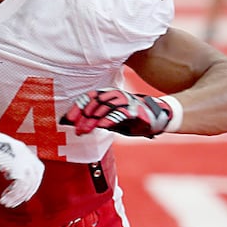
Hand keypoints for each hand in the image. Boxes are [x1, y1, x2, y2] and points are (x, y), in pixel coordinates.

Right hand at [0, 115, 43, 207]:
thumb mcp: (1, 150)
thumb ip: (8, 159)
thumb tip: (8, 173)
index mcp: (23, 149)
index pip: (37, 169)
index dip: (34, 182)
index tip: (26, 192)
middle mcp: (25, 154)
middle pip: (34, 178)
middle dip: (26, 192)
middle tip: (16, 201)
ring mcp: (21, 159)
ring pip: (26, 185)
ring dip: (17, 197)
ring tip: (7, 203)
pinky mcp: (14, 166)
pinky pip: (18, 186)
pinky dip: (12, 196)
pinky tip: (4, 199)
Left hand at [60, 88, 174, 137]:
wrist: (159, 116)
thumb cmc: (131, 118)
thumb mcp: (111, 119)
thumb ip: (96, 120)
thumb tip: (76, 125)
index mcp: (108, 96)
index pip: (89, 98)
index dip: (77, 107)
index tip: (67, 120)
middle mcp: (116, 96)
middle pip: (95, 102)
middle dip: (83, 116)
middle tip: (75, 129)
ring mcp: (126, 102)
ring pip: (106, 107)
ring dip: (93, 120)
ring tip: (84, 130)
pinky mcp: (136, 111)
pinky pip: (121, 113)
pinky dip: (110, 119)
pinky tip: (102, 126)